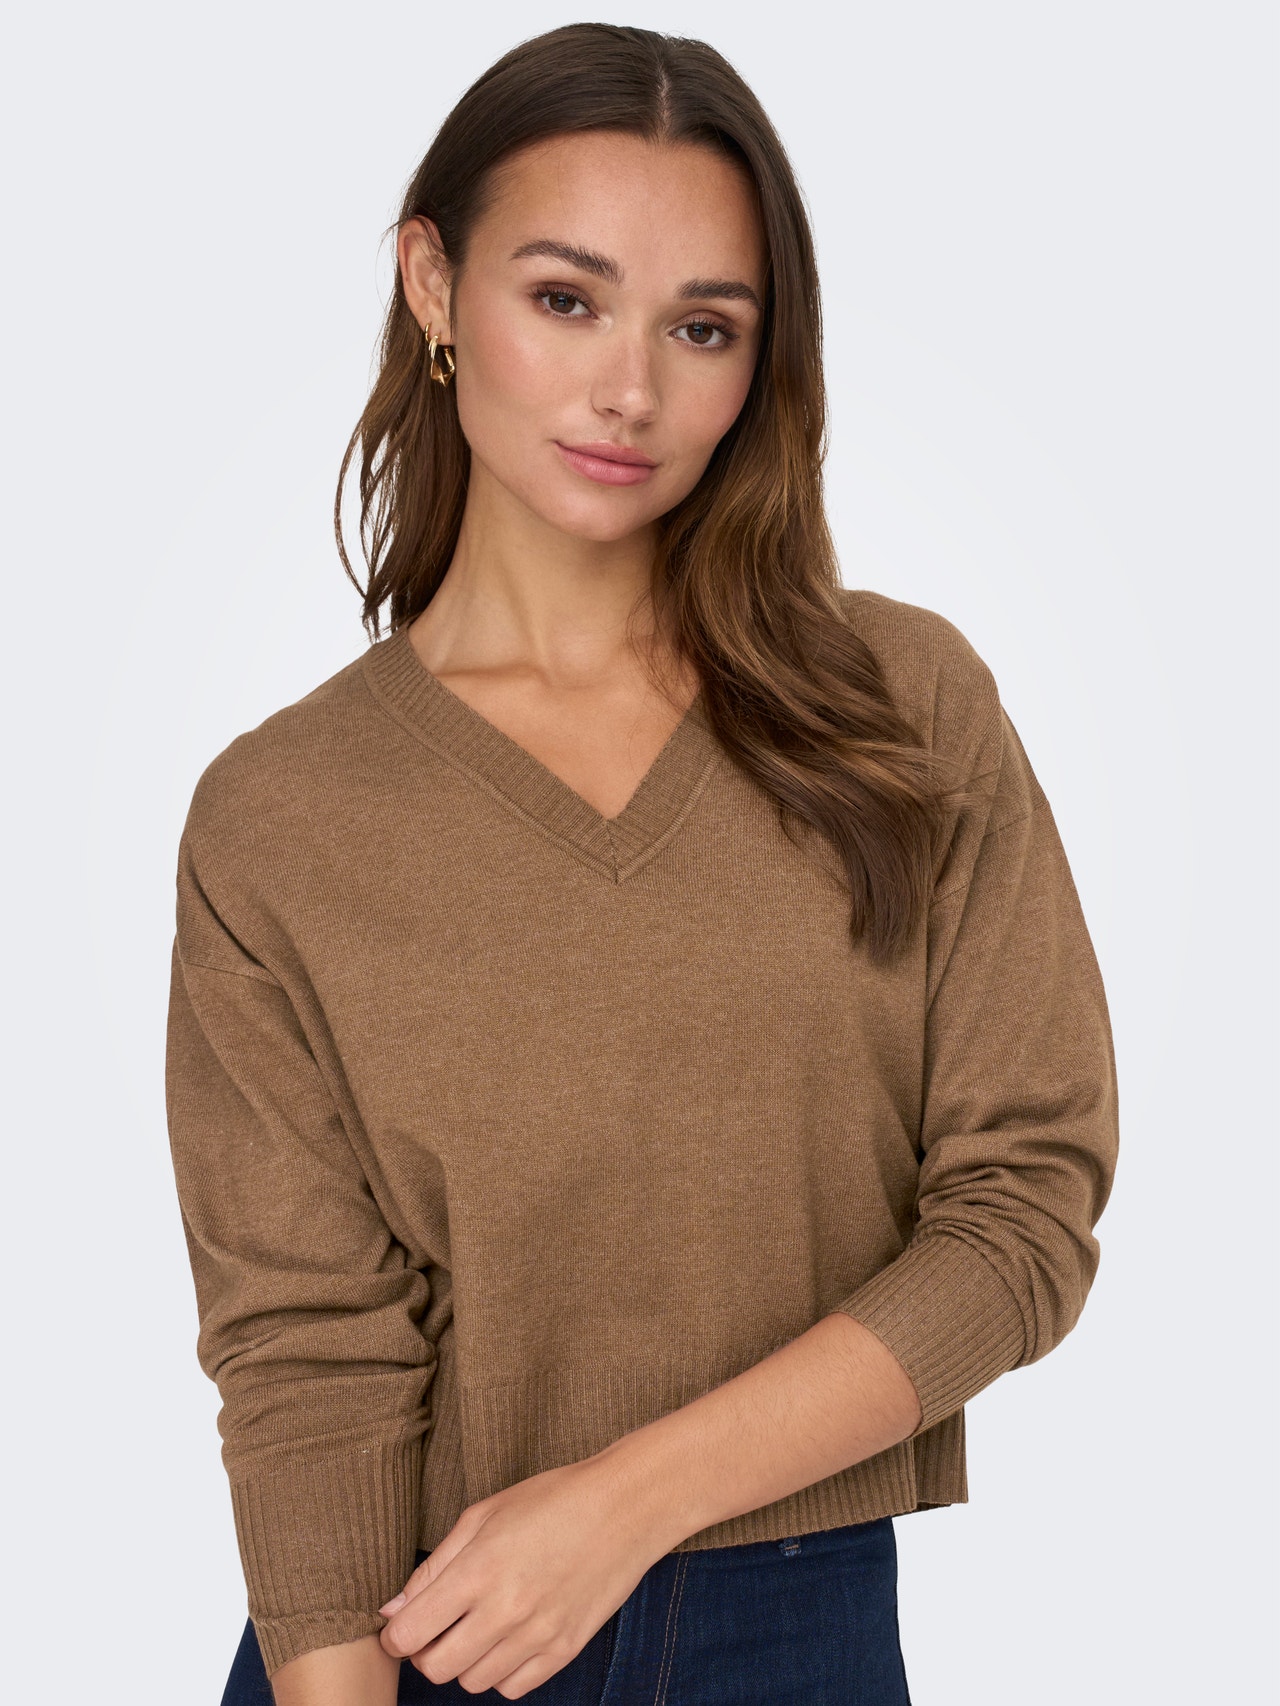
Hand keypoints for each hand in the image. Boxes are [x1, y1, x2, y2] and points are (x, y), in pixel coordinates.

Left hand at [376, 1454, 672, 1698]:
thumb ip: (434, 1567)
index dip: (395, 1634)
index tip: (403, 1624)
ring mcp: (537, 1635)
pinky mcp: (564, 1650)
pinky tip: (508, 1639)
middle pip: (436, 1668)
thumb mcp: (483, 1515)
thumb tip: (393, 1610)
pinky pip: (513, 1687)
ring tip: (478, 1626)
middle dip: (426, 1652)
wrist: (624, 1508)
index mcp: (478, 1570)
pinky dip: (501, 1671)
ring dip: (465, 1660)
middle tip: (438, 1627)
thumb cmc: (551, 1501)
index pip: (410, 1633)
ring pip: (473, 1682)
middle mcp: (505, 1610)